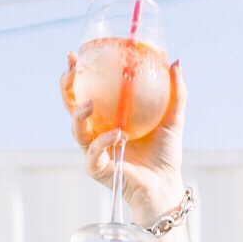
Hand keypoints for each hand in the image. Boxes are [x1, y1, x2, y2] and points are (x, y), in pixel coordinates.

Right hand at [59, 53, 187, 224]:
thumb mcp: (172, 118)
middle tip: (71, 72)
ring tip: (89, 104)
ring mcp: (95, 151)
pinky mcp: (98, 169)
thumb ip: (176, 93)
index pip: (86, 92)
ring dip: (79, 115)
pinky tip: (117, 134)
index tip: (73, 56)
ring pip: (76, 130)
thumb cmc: (165, 154)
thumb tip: (176, 62)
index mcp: (108, 118)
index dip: (76, 75)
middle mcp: (97, 132)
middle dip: (66, 88)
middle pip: (71, 107)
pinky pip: (93, 153)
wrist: (165, 185)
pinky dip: (104, 142)